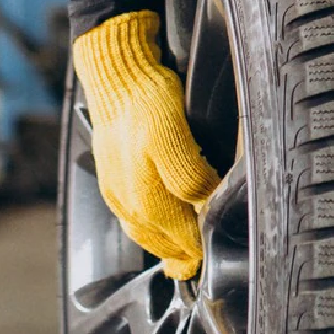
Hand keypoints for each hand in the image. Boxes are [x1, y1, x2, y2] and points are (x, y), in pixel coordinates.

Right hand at [71, 10, 220, 278]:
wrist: (115, 71)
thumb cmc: (145, 97)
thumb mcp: (171, 131)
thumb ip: (187, 174)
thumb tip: (205, 206)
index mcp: (144, 193)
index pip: (181, 235)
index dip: (202, 245)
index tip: (221, 251)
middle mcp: (128, 199)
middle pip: (162, 239)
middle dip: (184, 253)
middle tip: (205, 263)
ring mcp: (117, 189)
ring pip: (145, 230)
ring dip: (166, 245)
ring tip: (185, 257)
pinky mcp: (113, 177)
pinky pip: (133, 214)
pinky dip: (150, 227)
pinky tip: (161, 225)